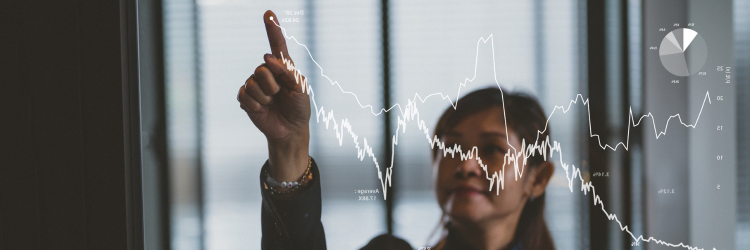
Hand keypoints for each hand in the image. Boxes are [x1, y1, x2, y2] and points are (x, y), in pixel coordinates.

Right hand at [238, 10, 310, 181]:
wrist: (290, 130)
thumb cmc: (299, 108)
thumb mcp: (300, 88)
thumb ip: (287, 71)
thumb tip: (267, 58)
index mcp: (283, 67)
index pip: (277, 45)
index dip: (272, 28)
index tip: (269, 13)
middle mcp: (267, 72)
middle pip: (262, 68)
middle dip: (272, 85)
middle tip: (280, 95)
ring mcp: (255, 85)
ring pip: (253, 83)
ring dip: (265, 97)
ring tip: (272, 103)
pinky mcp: (247, 98)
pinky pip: (245, 95)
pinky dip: (255, 105)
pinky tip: (262, 110)